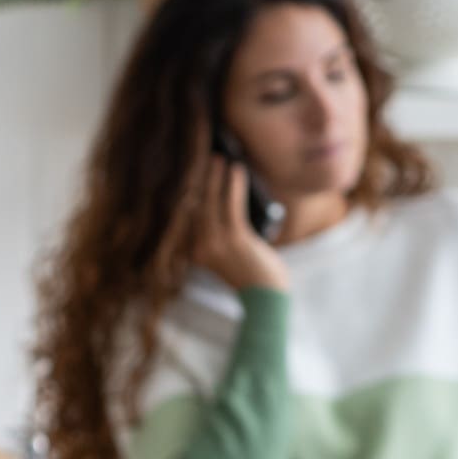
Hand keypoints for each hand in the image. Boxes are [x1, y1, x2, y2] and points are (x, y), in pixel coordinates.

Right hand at [191, 155, 289, 294]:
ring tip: (220, 159)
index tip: (196, 176)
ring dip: (215, 177)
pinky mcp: (234, 239)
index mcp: (197, 254)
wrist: (266, 299)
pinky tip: (236, 170)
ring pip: (211, 203)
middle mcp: (201, 249)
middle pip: (197, 206)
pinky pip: (231, 205)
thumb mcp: (231, 259)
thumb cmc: (254, 278)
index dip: (193, 195)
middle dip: (202, 180)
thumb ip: (222, 238)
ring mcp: (216, 244)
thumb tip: (225, 203)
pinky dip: (233, 185)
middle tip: (206, 159)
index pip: (191, 218)